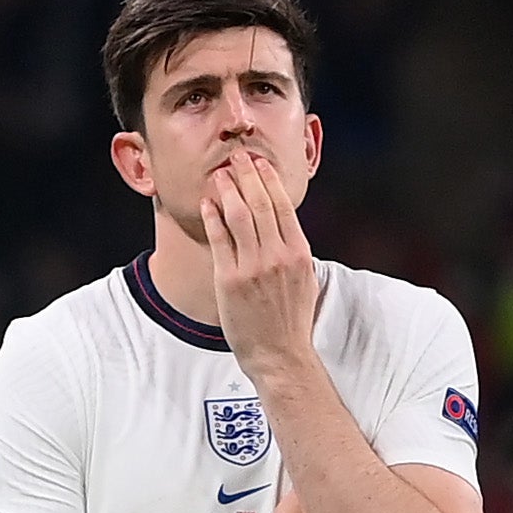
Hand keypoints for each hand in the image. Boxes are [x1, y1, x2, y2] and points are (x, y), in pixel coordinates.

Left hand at [201, 140, 322, 376]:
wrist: (280, 354)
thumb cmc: (291, 320)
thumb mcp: (305, 280)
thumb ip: (295, 251)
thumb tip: (284, 226)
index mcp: (299, 253)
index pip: (283, 206)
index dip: (269, 180)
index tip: (260, 163)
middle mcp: (277, 256)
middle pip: (261, 203)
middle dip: (248, 175)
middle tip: (237, 157)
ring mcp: (253, 267)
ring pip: (240, 216)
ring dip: (228, 190)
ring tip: (220, 175)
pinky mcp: (230, 280)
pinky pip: (220, 240)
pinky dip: (213, 218)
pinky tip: (208, 204)